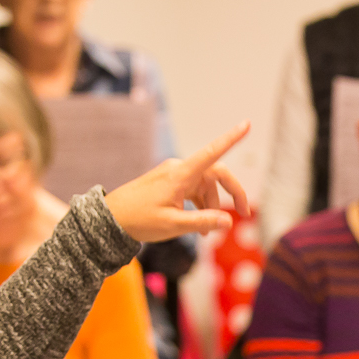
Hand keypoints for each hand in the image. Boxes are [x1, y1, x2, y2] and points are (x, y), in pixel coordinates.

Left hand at [102, 122, 251, 242]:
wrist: (112, 219)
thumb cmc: (139, 219)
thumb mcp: (172, 225)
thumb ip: (202, 222)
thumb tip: (228, 222)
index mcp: (181, 174)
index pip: (212, 152)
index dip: (231, 138)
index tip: (247, 124)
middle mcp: (179, 170)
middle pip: (216, 174)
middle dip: (231, 194)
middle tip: (244, 213)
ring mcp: (175, 175)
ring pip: (206, 186)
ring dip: (211, 207)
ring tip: (206, 234)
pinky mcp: (170, 183)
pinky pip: (194, 191)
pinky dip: (200, 206)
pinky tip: (199, 226)